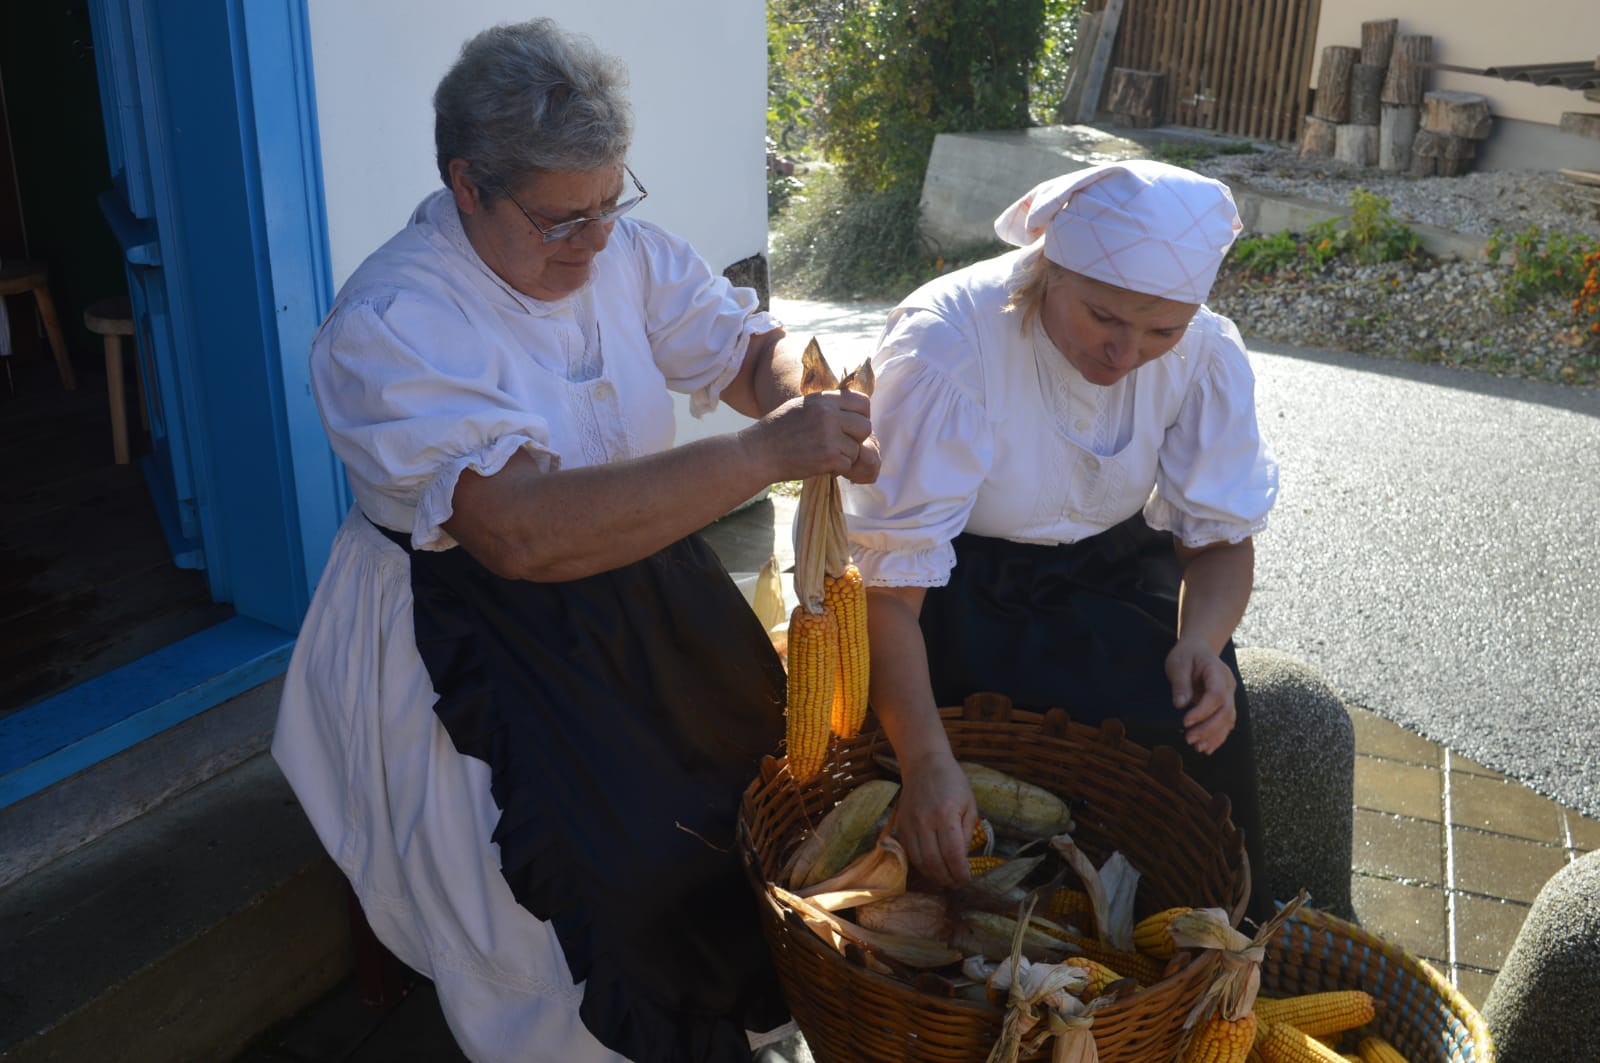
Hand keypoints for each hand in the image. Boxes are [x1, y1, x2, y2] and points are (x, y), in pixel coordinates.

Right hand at [742, 390, 877, 482]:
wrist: (758, 452)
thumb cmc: (778, 430)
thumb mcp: (802, 406)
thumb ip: (826, 404)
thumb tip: (853, 408)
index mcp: (824, 399)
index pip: (863, 402)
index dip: (862, 415)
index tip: (852, 425)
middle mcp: (829, 415)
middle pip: (865, 426)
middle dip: (856, 438)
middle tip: (842, 444)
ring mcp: (829, 436)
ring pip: (857, 449)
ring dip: (845, 456)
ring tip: (826, 455)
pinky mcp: (828, 457)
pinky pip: (847, 464)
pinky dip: (837, 469)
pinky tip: (821, 464)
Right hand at [893, 750, 978, 888]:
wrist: (924, 763)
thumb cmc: (952, 782)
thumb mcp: (969, 804)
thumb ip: (966, 832)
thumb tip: (961, 859)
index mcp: (946, 815)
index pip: (953, 855)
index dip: (960, 873)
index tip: (966, 880)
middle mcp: (925, 822)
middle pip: (935, 862)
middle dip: (947, 879)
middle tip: (956, 884)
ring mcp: (910, 824)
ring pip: (919, 861)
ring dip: (933, 876)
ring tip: (944, 880)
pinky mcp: (900, 825)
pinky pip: (908, 852)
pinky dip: (919, 865)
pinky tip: (930, 867)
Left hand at [1165, 636, 1236, 754]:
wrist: (1199, 649)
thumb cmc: (1187, 655)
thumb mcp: (1178, 663)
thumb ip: (1180, 683)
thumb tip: (1181, 704)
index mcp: (1218, 672)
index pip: (1216, 695)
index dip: (1203, 711)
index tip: (1185, 721)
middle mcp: (1228, 686)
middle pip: (1226, 711)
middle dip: (1208, 728)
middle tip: (1188, 738)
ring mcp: (1229, 696)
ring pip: (1228, 720)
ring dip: (1214, 736)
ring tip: (1197, 747)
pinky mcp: (1225, 705)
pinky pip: (1226, 724)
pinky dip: (1217, 737)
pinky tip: (1206, 748)